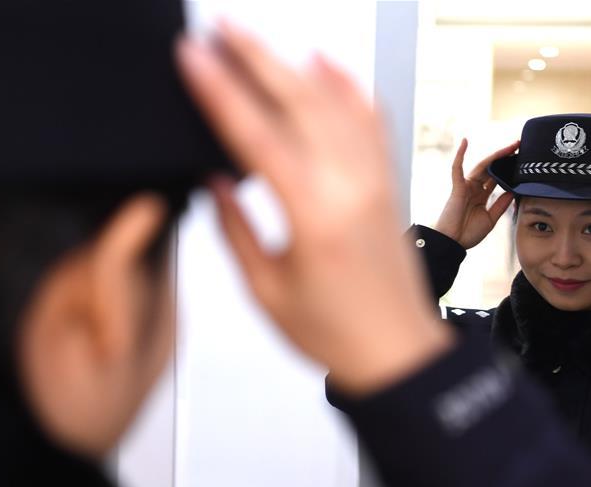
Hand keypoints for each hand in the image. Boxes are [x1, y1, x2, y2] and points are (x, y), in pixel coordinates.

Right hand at [176, 22, 451, 395]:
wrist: (396, 351)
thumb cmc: (336, 332)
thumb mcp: (267, 290)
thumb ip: (235, 230)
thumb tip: (213, 181)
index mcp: (314, 217)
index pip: (257, 136)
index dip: (220, 91)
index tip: (194, 58)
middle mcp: (350, 188)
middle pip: (299, 101)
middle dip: (255, 56)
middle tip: (222, 28)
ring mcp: (375, 181)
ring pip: (336, 102)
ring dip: (295, 62)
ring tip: (260, 38)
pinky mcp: (388, 183)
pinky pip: (372, 121)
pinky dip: (349, 86)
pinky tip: (327, 63)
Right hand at [434, 139, 516, 248]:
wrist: (453, 243)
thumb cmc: (468, 233)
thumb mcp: (491, 219)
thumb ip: (501, 205)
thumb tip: (513, 191)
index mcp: (482, 196)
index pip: (498, 178)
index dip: (508, 169)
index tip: (522, 161)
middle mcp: (475, 188)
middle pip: (492, 168)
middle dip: (506, 157)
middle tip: (520, 146)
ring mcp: (466, 186)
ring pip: (482, 166)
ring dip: (496, 155)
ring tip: (511, 146)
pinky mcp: (458, 187)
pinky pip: (457, 168)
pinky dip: (460, 155)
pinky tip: (465, 142)